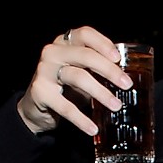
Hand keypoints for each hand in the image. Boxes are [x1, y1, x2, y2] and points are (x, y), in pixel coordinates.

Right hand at [16, 24, 133, 137]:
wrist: (35, 107)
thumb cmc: (64, 87)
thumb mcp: (82, 73)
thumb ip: (98, 70)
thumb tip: (127, 77)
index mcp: (65, 43)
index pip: (85, 34)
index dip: (103, 44)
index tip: (118, 58)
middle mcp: (53, 52)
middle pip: (85, 55)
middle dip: (109, 70)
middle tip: (127, 84)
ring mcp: (44, 70)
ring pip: (78, 77)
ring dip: (101, 93)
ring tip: (116, 106)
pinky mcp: (40, 92)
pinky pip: (65, 106)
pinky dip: (81, 119)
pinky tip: (93, 128)